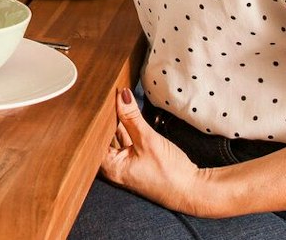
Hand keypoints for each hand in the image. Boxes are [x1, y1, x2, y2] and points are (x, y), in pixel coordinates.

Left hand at [100, 88, 209, 215]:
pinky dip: (126, 128)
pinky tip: (126, 114)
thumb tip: (121, 96)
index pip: (94, 138)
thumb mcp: (148, 140)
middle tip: (104, 95)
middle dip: (104, 118)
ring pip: (115, 137)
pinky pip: (126, 140)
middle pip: (103, 136)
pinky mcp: (136, 161)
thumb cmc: (170, 173)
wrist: (192, 190)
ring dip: (116, 121)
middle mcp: (114, 167)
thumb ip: (132, 117)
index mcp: (110, 167)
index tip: (95, 99)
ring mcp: (125, 164)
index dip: (93, 119)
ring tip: (114, 99)